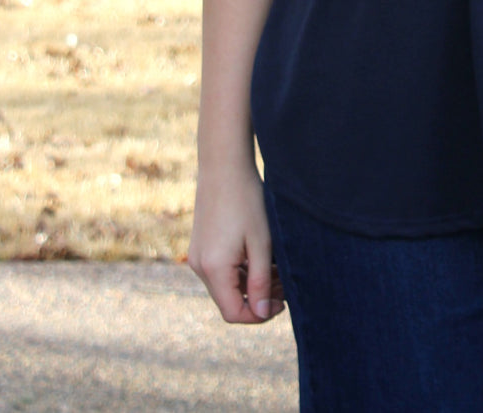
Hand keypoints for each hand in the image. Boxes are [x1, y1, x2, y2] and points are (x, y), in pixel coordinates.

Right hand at [188, 160, 285, 323]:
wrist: (224, 167)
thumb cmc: (246, 201)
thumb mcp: (261, 243)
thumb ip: (261, 281)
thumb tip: (262, 314)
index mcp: (213, 269)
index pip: (234, 313)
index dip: (259, 315)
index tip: (282, 303)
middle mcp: (199, 267)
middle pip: (230, 300)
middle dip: (259, 298)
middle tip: (285, 284)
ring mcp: (197, 256)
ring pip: (226, 285)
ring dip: (251, 284)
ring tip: (278, 269)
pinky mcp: (200, 246)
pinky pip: (221, 271)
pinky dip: (241, 271)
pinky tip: (261, 259)